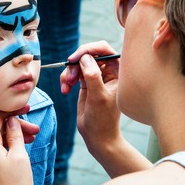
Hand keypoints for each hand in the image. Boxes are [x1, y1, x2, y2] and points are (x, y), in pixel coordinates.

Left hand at [0, 106, 37, 184]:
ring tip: (33, 138)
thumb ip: (14, 134)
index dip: (11, 111)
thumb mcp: (20, 156)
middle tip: (35, 129)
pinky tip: (20, 148)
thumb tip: (11, 120)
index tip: (25, 108)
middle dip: (16, 127)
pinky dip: (7, 147)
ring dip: (13, 137)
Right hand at [60, 41, 120, 156]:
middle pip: (89, 54)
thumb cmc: (103, 119)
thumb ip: (92, 76)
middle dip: (76, 63)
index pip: (105, 49)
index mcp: (118, 71)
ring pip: (79, 62)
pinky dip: (66, 78)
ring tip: (66, 86)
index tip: (75, 58)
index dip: (89, 49)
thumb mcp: (98, 97)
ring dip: (69, 72)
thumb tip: (85, 57)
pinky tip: (65, 90)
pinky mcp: (86, 81)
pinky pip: (73, 72)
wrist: (97, 135)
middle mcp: (108, 70)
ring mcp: (96, 75)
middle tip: (69, 77)